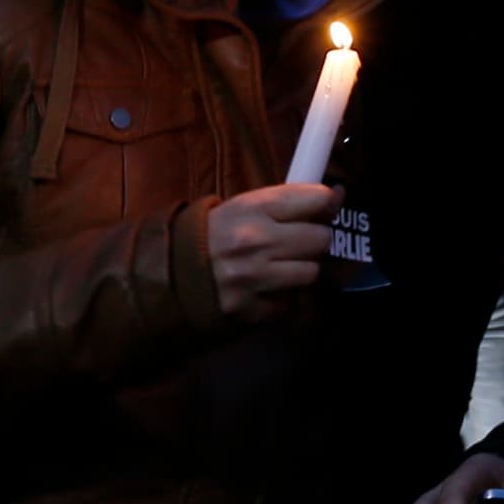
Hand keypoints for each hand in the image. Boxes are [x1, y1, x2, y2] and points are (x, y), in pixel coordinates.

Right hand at [206, 183, 335, 323]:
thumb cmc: (213, 234)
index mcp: (253, 207)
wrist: (167, 273)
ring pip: (310, 273)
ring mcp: (251, 277)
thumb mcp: (244, 206)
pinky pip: (286, 303)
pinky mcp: (246, 308)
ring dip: (301, 270)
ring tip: (282, 266)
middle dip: (315, 240)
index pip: (316, 198)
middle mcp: (255, 240)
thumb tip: (336, 195)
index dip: (326, 204)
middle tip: (299, 243)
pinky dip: (280, 297)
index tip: (324, 209)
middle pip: (320, 239)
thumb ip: (288, 201)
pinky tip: (264, 288)